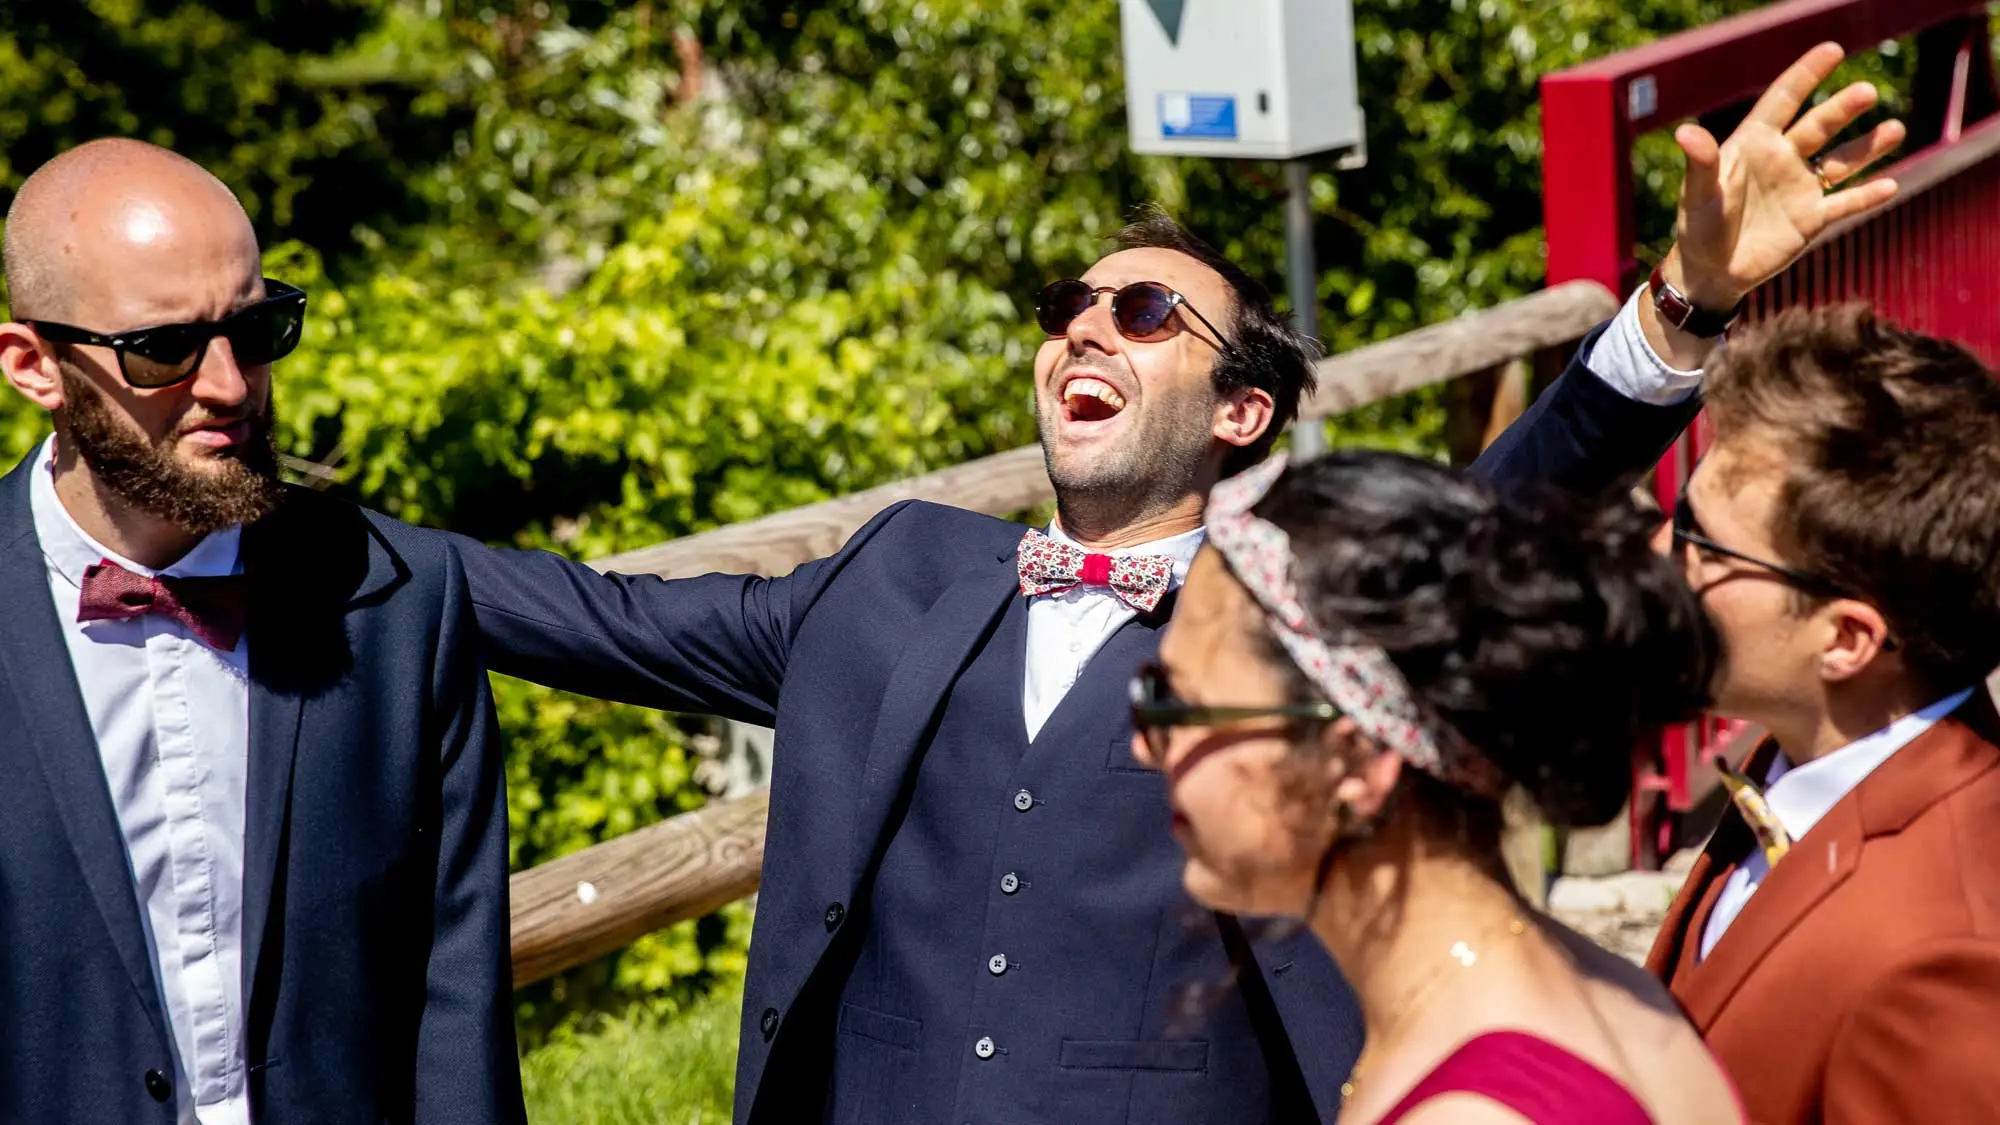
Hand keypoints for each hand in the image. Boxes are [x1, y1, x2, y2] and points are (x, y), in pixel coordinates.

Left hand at [1667, 42, 1904, 309]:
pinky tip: (1890, 185)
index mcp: (1754, 143)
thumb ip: (1700, 163)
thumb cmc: (1698, 226)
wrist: (1710, 271)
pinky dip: (1866, 196)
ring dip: (1868, 146)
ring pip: (1841, 160)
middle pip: (1818, 126)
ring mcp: (1801, 187)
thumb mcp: (1698, 194)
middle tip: (1867, 92)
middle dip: (1842, 109)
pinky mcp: (1812, 218)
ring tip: (1895, 130)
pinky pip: (1845, 203)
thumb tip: (1685, 132)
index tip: (1833, 49)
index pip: (1782, 100)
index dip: (1806, 74)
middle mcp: (1783, 158)